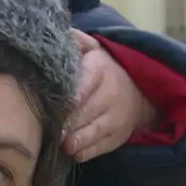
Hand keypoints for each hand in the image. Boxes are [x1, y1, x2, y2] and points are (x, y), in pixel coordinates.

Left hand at [63, 32, 156, 161]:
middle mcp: (111, 95)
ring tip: (59, 142)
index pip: (83, 85)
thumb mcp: (92, 51)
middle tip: (47, 127)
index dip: (68, 98)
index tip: (52, 105)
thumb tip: (61, 33)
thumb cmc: (101, 72)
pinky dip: (83, 152)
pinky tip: (70, 150)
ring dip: (73, 140)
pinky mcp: (116, 138)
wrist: (138, 93)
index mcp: (101, 70)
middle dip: (65, 122)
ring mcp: (115, 119)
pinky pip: (98, 149)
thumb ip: (76, 42)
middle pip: (84, 112)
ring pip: (91, 133)